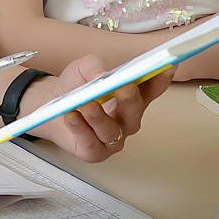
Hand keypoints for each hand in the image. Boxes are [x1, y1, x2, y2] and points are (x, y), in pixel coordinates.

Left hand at [22, 55, 164, 162]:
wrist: (51, 105)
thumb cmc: (74, 87)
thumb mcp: (83, 68)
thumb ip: (94, 66)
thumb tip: (102, 75)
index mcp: (132, 96)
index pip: (152, 89)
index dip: (161, 79)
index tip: (167, 67)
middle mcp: (127, 119)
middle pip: (135, 111)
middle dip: (130, 99)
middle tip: (125, 87)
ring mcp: (113, 137)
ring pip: (111, 130)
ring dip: (98, 116)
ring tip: (86, 103)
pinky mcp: (95, 152)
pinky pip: (90, 143)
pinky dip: (80, 129)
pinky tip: (71, 117)